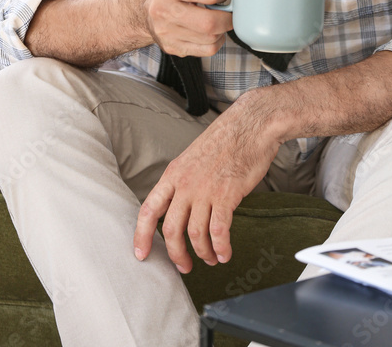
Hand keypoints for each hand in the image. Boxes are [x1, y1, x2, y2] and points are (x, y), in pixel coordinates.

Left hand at [133, 93, 279, 271]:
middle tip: (184, 266)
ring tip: (212, 259)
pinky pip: (219, 231)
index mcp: (174, 173)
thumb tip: (181, 206)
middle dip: (176, 254)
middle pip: (171, 229)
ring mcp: (205, 189)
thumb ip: (184, 181)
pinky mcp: (227, 194)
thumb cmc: (226, 140)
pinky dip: (221, 247)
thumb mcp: (193, 157)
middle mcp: (185, 183)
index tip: (141, 254)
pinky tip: (225, 253)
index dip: (141, 235)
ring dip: (203, 253)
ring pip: (195, 233)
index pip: (149, 209)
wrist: (250, 125)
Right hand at [139, 0, 239, 57]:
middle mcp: (163, 10)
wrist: (147, 4)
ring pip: (211, 39)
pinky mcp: (172, 47)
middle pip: (210, 23)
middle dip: (227, 16)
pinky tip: (210, 29)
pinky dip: (216, 40)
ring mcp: (166, 32)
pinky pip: (207, 50)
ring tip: (217, 16)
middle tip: (227, 8)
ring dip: (222, 28)